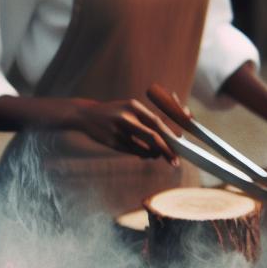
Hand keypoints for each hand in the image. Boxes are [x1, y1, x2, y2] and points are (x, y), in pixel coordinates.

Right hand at [66, 98, 182, 163]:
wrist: (86, 115)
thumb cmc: (115, 112)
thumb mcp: (129, 108)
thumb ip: (147, 120)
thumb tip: (169, 136)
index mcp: (133, 106)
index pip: (157, 122)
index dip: (169, 135)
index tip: (180, 145)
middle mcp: (125, 117)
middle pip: (152, 136)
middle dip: (166, 150)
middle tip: (175, 161)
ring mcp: (117, 131)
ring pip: (143, 148)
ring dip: (154, 154)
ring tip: (157, 154)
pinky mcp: (111, 142)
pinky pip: (133, 152)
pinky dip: (142, 154)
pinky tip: (144, 154)